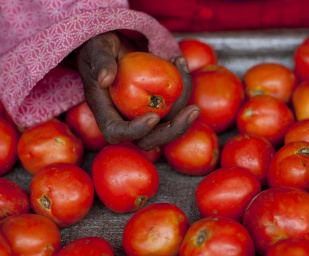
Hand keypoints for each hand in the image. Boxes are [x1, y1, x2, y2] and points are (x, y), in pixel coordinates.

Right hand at [76, 32, 199, 150]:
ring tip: (181, 64)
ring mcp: (142, 114)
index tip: (153, 116)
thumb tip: (104, 79)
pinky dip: (183, 86)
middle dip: (175, 129)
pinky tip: (180, 62)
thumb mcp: (95, 47)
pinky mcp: (156, 104)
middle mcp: (124, 118)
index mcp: (104, 111)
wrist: (109, 44)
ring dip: (183, 98)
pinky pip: (174, 105)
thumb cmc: (98, 45)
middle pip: (149, 139)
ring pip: (168, 122)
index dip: (136, 131)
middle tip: (194, 110)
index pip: (116, 132)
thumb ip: (99, 61)